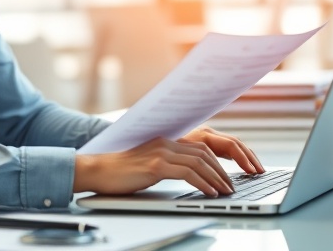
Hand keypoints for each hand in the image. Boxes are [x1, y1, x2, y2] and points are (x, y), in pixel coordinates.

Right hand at [73, 129, 262, 196]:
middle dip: (224, 170)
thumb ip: (169, 164)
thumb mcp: (150, 165)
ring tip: (227, 191)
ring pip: (200, 162)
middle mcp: (166, 142)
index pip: (202, 147)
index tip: (230, 176)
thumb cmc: (123, 172)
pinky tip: (211, 192)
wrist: (98, 170)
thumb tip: (191, 175)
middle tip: (233, 186)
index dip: (219, 161)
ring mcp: (161, 152)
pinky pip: (188, 173)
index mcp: (167, 141)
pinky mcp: (155, 165)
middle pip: (205, 153)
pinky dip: (204, 182)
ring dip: (218, 178)